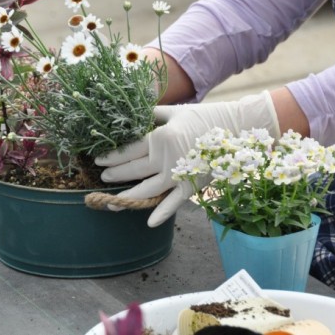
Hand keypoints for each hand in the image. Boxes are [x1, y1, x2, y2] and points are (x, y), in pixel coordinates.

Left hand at [94, 91, 279, 226]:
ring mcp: (179, 174)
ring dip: (128, 197)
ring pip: (147, 189)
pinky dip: (162, 213)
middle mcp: (166, 157)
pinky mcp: (192, 185)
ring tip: (112, 202)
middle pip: (134, 170)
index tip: (98, 160)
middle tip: (103, 178)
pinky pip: (174, 203)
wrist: (236, 128)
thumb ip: (151, 114)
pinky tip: (149, 222)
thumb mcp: (175, 112)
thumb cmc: (203, 117)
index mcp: (160, 136)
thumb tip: (131, 115)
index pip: (128, 149)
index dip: (111, 156)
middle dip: (115, 175)